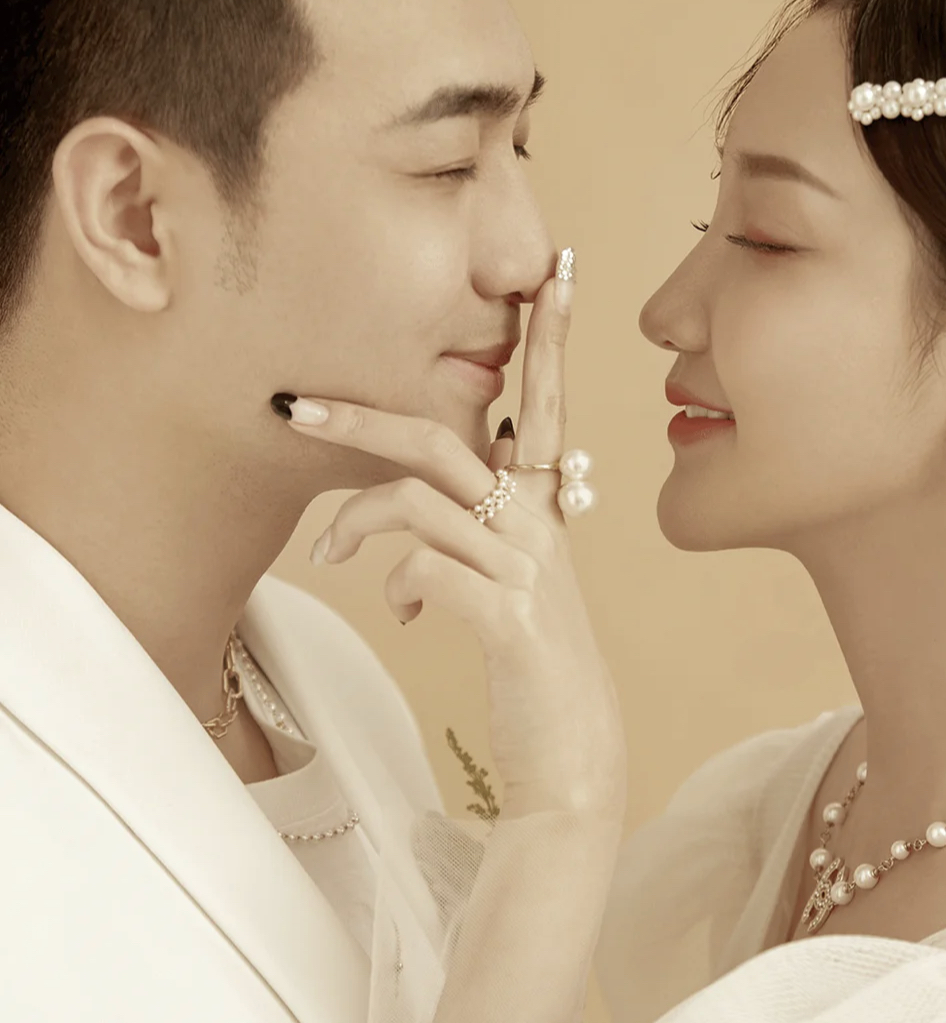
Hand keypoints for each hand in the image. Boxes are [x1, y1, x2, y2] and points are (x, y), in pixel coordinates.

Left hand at [279, 264, 624, 820]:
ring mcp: (528, 567)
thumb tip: (421, 512)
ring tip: (326, 550)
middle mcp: (542, 524)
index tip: (557, 264)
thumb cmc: (535, 667)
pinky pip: (426, 566)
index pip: (549, 400)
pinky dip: (398, 585)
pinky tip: (406, 614)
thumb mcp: (514, 583)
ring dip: (356, 519)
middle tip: (294, 403)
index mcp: (547, 507)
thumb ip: (484, 527)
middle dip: (361, 416)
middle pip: (444, 436)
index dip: (552, 333)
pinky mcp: (508, 615)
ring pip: (419, 499)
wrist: (574, 758)